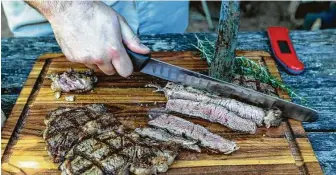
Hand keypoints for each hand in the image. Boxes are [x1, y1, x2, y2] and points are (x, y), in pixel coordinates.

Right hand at [30, 1, 149, 76]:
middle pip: (111, 71)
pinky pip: (84, 63)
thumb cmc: (94, 12)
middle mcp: (99, 58)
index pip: (126, 71)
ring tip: (95, 43)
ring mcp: (85, 59)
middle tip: (108, 47)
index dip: (127, 66)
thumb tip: (145, 52)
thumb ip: (132, 40)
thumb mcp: (119, 22)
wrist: (69, 7)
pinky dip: (86, 56)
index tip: (125, 61)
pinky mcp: (73, 58)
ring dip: (98, 60)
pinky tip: (84, 42)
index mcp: (113, 50)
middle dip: (112, 63)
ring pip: (97, 67)